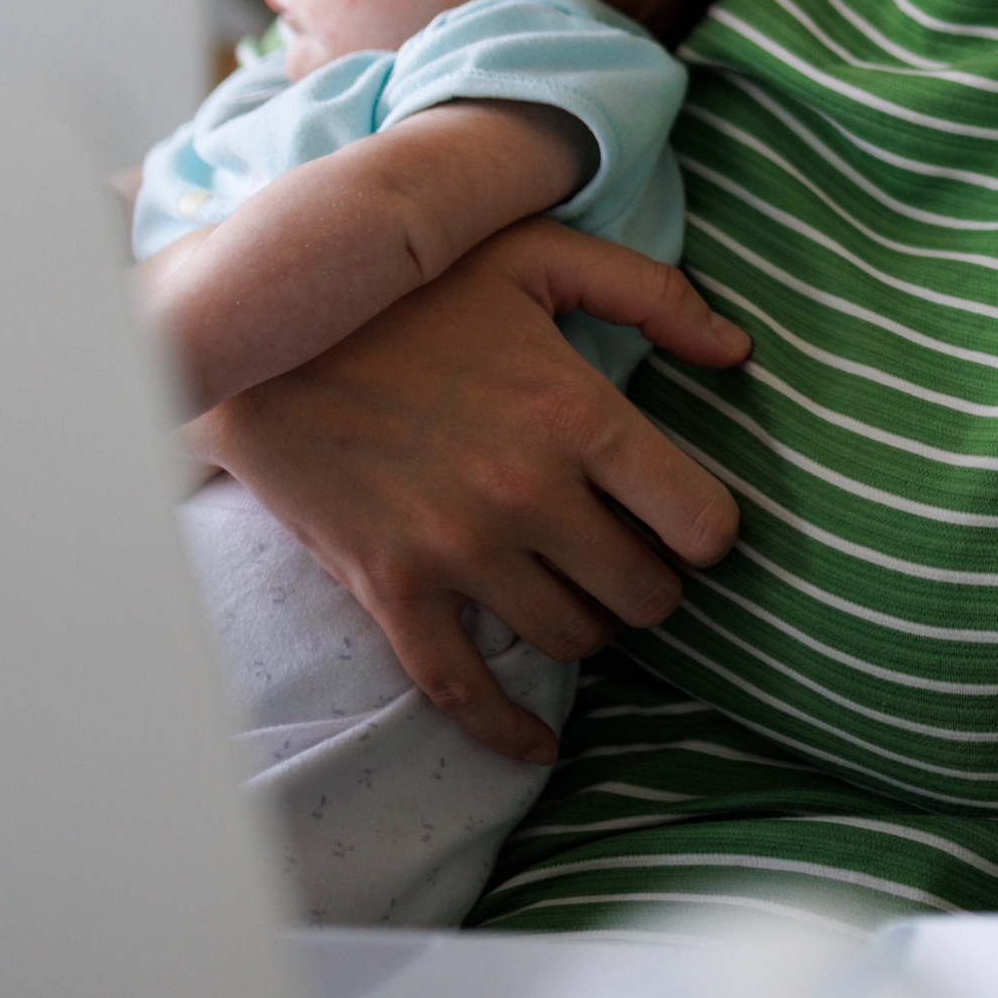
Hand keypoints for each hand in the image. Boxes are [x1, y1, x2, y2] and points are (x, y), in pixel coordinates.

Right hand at [189, 221, 749, 763]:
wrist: (260, 331)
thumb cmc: (412, 286)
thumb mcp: (537, 255)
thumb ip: (651, 291)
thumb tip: (737, 350)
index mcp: (575, 413)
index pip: (700, 521)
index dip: (709, 531)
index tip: (690, 524)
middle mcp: (526, 493)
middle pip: (643, 594)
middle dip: (651, 583)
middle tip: (629, 557)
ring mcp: (457, 550)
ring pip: (571, 640)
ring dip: (588, 625)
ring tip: (577, 591)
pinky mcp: (393, 588)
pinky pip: (464, 690)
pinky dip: (508, 729)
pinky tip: (539, 742)